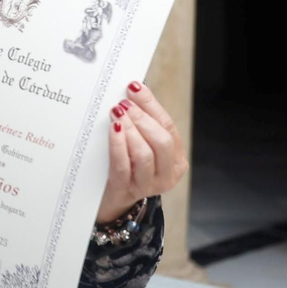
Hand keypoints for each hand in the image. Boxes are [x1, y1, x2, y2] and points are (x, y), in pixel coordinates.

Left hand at [98, 80, 186, 223]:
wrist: (110, 200)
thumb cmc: (127, 165)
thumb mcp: (140, 145)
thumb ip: (142, 122)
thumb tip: (134, 90)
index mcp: (176, 161)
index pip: (168, 127)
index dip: (151, 105)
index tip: (134, 87)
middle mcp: (167, 175)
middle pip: (162, 141)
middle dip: (142, 118)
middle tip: (124, 103)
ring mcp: (148, 186)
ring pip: (145, 154)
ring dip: (130, 130)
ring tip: (117, 114)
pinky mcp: (127, 191)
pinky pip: (123, 165)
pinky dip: (118, 145)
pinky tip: (114, 130)